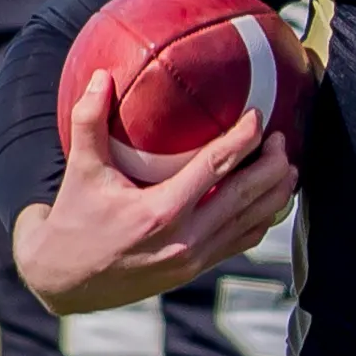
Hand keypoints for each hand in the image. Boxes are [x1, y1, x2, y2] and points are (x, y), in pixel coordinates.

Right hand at [13, 70, 295, 315]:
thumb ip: (90, 121)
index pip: (215, 168)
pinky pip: (240, 243)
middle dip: (272, 166)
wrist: (65, 280)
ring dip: (275, 195)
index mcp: (160, 212)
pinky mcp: (196, 270)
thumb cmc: (73, 220)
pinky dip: (260, 221)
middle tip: (285, 139)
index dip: (243, 140)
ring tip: (289, 168)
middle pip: (246, 197)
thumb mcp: (80, 170)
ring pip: (251, 224)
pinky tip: (269, 203)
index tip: (259, 117)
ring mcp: (194, 259)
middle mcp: (184, 239)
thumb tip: (102, 75)